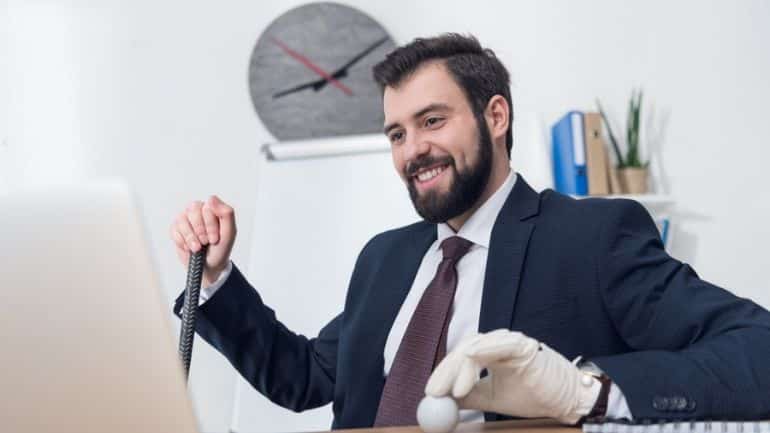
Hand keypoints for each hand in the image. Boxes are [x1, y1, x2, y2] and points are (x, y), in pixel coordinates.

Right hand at [170, 195, 236, 285]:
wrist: (209, 266)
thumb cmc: (220, 249)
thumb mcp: (229, 233)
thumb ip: (226, 214)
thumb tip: (212, 198)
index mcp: (213, 209)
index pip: (208, 207)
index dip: (210, 225)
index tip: (214, 238)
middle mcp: (198, 210)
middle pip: (193, 210)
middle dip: (200, 231)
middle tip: (206, 242)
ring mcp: (186, 219)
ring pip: (182, 220)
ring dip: (191, 238)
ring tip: (197, 247)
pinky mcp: (176, 228)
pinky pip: (174, 230)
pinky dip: (182, 242)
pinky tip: (189, 247)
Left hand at [425, 329, 600, 424]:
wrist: (568, 399)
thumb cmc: (535, 395)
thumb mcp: (494, 398)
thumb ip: (470, 396)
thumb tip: (442, 401)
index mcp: (490, 353)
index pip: (460, 358)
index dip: (443, 373)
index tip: (431, 393)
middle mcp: (498, 343)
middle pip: (464, 350)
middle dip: (446, 371)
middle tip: (435, 391)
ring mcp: (511, 342)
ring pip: (478, 348)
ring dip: (462, 369)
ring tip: (453, 390)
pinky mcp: (524, 346)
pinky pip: (500, 345)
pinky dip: (484, 351)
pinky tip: (471, 360)